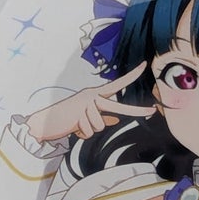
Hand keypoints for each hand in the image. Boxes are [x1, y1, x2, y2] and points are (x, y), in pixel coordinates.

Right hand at [25, 69, 147, 142]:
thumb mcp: (85, 117)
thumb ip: (102, 117)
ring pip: (100, 125)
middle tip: (153, 111)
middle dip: (137, 111)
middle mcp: (93, 96)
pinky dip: (82, 133)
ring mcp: (87, 103)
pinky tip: (73, 127)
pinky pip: (90, 131)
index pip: (117, 84)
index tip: (144, 65)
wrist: (45, 121)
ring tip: (77, 125)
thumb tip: (116, 119)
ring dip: (89, 130)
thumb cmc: (65, 119)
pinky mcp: (80, 113)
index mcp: (95, 94)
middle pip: (119, 105)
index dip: (131, 75)